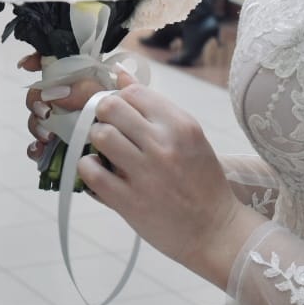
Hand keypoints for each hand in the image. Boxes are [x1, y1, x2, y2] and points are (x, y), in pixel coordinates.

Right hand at [21, 52, 130, 161]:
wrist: (139, 149)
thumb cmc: (130, 119)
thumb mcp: (115, 100)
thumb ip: (94, 88)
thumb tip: (68, 86)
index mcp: (80, 82)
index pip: (52, 65)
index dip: (36, 60)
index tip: (28, 65)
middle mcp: (66, 100)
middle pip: (39, 94)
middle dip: (36, 100)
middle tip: (45, 111)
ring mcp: (59, 124)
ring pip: (36, 119)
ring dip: (36, 124)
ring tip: (48, 135)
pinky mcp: (56, 148)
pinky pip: (38, 146)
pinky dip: (35, 148)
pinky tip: (41, 150)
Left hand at [77, 84, 261, 287]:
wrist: (214, 231)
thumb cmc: (201, 181)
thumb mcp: (188, 136)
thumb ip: (154, 106)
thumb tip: (120, 73)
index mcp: (181, 126)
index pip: (133, 92)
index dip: (121, 99)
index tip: (122, 113)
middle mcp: (163, 145)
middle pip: (111, 108)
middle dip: (103, 115)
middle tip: (109, 128)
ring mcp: (145, 174)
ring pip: (100, 135)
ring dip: (96, 140)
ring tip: (105, 150)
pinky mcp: (128, 201)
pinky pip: (90, 171)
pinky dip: (88, 168)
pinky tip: (100, 171)